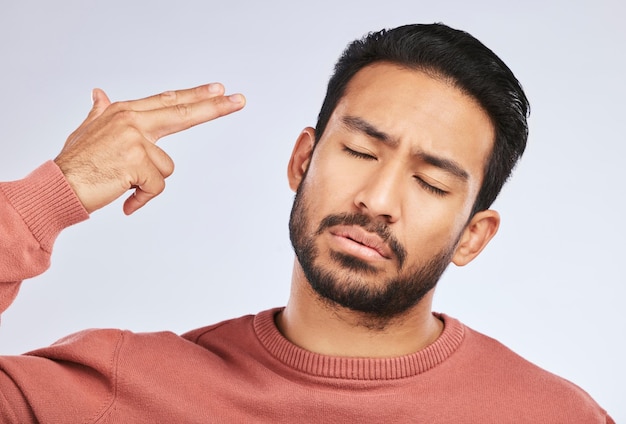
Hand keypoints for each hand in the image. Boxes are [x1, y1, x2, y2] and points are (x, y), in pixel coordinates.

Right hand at [54, 83, 244, 214]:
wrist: (58, 186)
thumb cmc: (76, 162)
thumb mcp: (87, 131)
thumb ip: (100, 112)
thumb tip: (99, 93)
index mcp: (124, 112)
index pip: (167, 100)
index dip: (194, 95)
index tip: (217, 89)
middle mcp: (131, 120)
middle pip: (181, 113)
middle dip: (213, 107)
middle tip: (239, 99)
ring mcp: (135, 139)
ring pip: (166, 168)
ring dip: (148, 183)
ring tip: (122, 183)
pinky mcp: (136, 161)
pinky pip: (157, 187)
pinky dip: (142, 198)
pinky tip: (125, 198)